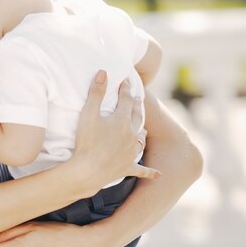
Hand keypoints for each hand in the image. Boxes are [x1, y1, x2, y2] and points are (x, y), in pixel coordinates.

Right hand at [72, 71, 159, 190]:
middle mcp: (131, 135)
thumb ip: (96, 92)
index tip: (125, 80)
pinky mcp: (128, 168)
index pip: (126, 100)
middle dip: (137, 106)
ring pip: (141, 139)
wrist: (88, 170)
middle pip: (137, 117)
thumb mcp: (88, 113)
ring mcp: (131, 152)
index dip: (125, 89)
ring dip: (142, 132)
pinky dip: (150, 172)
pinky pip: (142, 170)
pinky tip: (158, 174)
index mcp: (122, 120)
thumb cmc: (87, 141)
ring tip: (143, 128)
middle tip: (138, 98)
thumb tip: (103, 72)